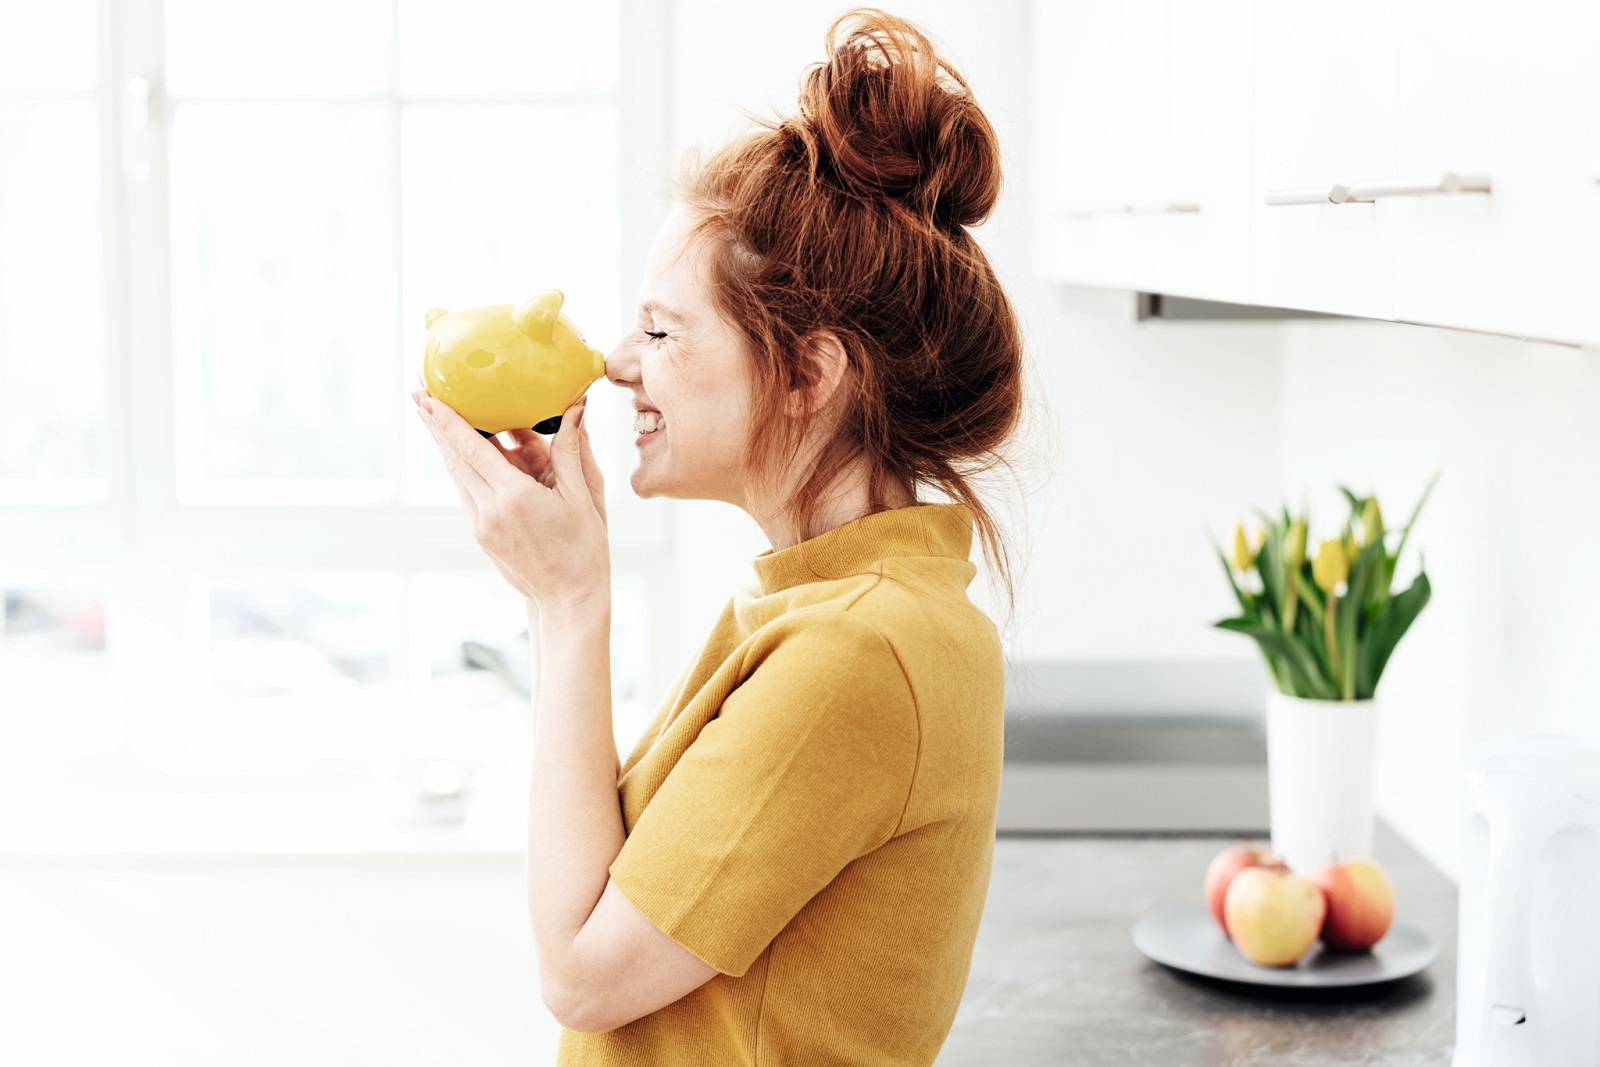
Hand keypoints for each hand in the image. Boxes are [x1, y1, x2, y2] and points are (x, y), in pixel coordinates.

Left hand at [411, 378, 608, 611]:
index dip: (448, 420)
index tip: (428, 397)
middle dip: (436, 425)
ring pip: (458, 476)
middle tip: (419, 394)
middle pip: (455, 459)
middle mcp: (490, 511)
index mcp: (514, 497)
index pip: (473, 448)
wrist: (569, 600)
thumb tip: (575, 409)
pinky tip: (462, 454)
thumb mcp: (583, 498)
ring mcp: (482, 526)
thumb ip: (571, 451)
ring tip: (433, 417)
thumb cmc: (584, 551)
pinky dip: (463, 468)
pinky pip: (468, 493)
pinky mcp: (482, 536)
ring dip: (446, 446)